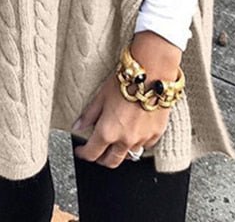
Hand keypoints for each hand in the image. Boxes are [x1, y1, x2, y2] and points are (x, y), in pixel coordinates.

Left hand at [71, 32, 180, 167]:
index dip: (83, 153)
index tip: (81, 150)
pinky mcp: (156, 134)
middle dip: (101, 158)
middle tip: (97, 150)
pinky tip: (134, 132)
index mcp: (108, 131)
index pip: (92, 153)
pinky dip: (138, 143)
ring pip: (129, 155)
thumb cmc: (126, 81)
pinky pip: (144, 146)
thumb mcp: (101, 96)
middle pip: (111, 161)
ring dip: (121, 151)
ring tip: (117, 140)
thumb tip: (77, 126)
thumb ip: (89, 115)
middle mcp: (125, 140)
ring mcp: (142, 139)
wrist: (153, 73)